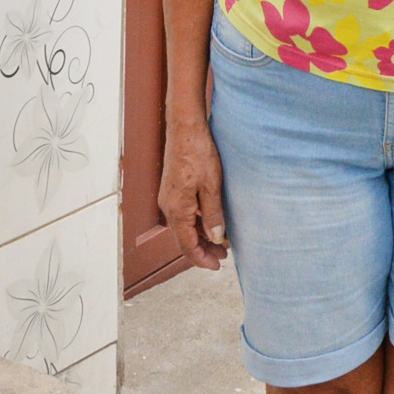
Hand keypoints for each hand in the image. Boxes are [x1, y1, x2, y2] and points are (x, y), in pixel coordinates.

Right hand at [159, 119, 228, 270]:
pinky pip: (183, 214)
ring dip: (201, 237)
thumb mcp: (212, 186)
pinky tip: (211, 221)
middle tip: (224, 256)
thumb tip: (216, 239)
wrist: (185, 127)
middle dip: (203, 250)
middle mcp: (169, 206)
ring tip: (221, 241)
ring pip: (184, 227)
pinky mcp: (173, 188)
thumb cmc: (198, 153)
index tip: (217, 266)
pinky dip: (197, 223)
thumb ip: (213, 215)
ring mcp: (169, 197)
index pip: (187, 246)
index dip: (202, 259)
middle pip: (183, 239)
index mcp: (177, 210)